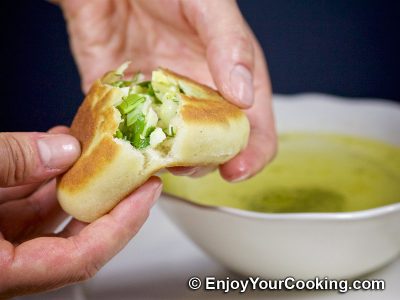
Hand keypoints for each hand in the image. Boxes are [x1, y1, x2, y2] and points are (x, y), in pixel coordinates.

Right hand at [0, 126, 161, 297]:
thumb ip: (13, 162)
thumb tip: (64, 151)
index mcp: (0, 272)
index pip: (84, 257)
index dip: (124, 224)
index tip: (147, 193)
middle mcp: (5, 264)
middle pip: (74, 237)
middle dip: (107, 199)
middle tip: (133, 170)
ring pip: (50, 216)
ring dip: (74, 180)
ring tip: (93, 149)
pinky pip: (25, 204)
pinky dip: (42, 177)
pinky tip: (53, 150)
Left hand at [60, 0, 276, 180]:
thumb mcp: (208, 6)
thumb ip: (230, 45)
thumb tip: (245, 98)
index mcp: (229, 78)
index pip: (254, 128)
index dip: (252, 154)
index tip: (236, 171)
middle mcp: (197, 97)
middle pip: (211, 149)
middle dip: (202, 164)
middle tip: (185, 164)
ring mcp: (160, 104)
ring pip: (170, 150)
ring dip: (163, 161)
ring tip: (152, 155)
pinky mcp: (124, 103)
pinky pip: (127, 134)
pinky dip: (125, 147)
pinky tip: (120, 146)